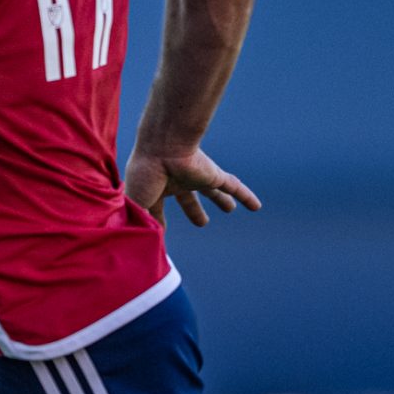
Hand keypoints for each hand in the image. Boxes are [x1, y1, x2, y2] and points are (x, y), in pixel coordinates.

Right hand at [123, 146, 260, 227]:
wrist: (161, 148)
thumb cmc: (145, 175)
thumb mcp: (137, 206)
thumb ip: (142, 225)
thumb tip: (143, 246)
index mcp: (156, 187)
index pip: (158, 209)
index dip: (158, 223)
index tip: (159, 235)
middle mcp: (177, 181)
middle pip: (189, 199)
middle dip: (195, 211)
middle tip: (202, 223)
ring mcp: (196, 177)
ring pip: (213, 190)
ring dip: (221, 200)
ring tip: (230, 208)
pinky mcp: (213, 174)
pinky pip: (233, 185)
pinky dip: (246, 196)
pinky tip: (256, 207)